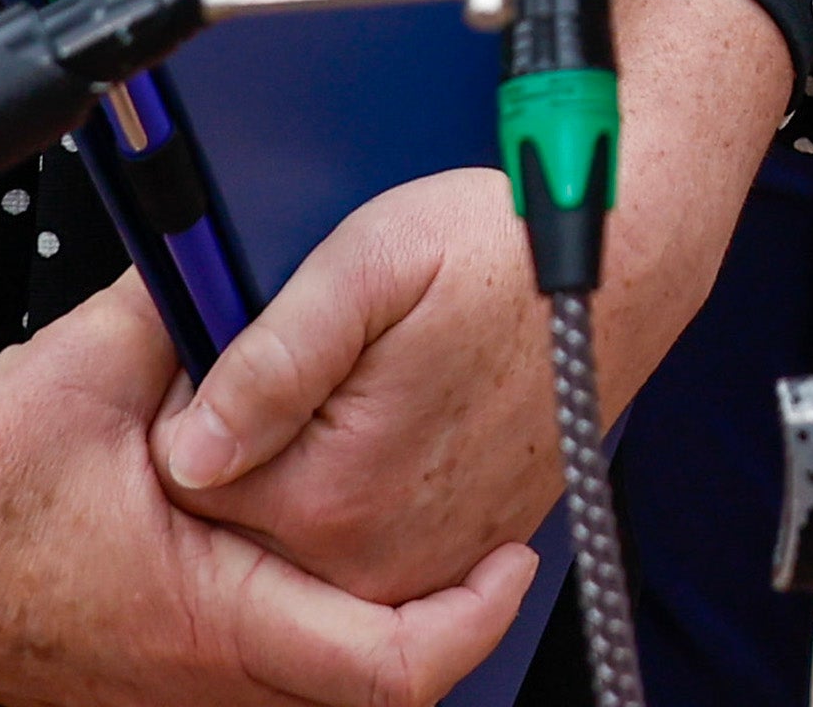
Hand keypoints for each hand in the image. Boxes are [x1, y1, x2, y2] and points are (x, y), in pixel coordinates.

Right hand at [0, 242, 527, 706]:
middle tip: (470, 534)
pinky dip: (272, 605)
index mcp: (208, 613)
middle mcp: (187, 672)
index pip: (386, 663)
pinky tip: (272, 539)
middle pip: (352, 680)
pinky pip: (227, 658)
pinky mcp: (112, 667)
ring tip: (387, 532)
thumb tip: (250, 236)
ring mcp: (146, 682)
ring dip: (342, 610)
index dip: (469, 615)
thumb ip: (198, 302)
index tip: (506, 552)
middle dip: (419, 608)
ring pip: (287, 674)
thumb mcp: (104, 361)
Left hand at [158, 0, 789, 599]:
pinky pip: (372, 542)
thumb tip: (188, 447)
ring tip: (359, 379)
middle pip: (242, 517)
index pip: (188, 476)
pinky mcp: (464, 551)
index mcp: (332, 494)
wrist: (624, 268)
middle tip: (308, 351)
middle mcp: (377, 553)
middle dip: (251, 438)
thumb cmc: (504, 250)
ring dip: (307, 465)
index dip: (196, 399)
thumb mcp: (370, 263)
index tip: (233, 344)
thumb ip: (268, 361)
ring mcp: (425, 561)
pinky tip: (396, 415)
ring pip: (303, 535)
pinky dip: (367, 488)